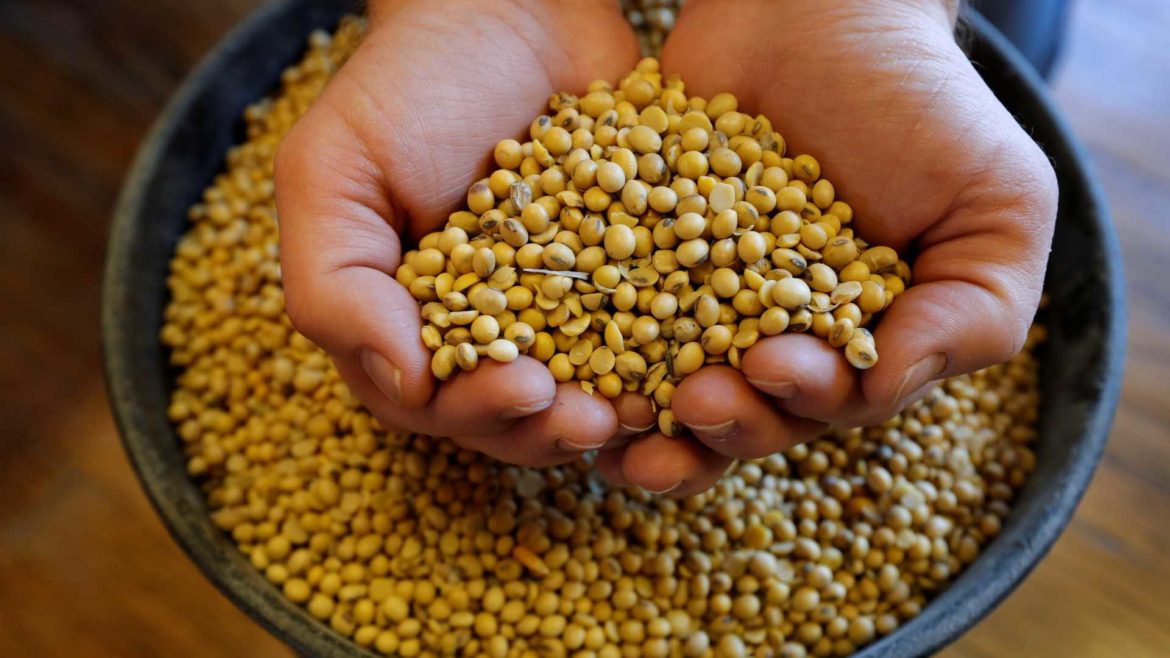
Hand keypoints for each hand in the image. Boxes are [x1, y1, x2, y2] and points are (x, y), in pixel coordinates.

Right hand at [275, 0, 644, 465]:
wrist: (508, 5)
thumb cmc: (406, 85)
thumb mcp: (333, 173)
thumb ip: (336, 287)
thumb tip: (403, 388)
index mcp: (412, 325)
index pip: (439, 402)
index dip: (482, 412)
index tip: (525, 391)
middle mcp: (492, 331)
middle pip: (520, 413)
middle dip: (555, 426)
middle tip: (593, 419)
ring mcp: (566, 306)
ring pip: (591, 388)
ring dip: (619, 409)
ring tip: (652, 408)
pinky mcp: (633, 273)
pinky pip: (659, 328)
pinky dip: (678, 353)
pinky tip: (705, 358)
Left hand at [597, 0, 1057, 494]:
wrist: (821, 5)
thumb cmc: (921, 100)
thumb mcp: (997, 200)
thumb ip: (979, 307)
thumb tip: (893, 386)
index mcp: (851, 342)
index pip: (827, 403)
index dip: (800, 401)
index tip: (776, 363)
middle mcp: (769, 335)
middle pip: (741, 411)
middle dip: (719, 421)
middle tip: (693, 400)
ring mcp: (693, 298)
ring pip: (663, 386)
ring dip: (641, 418)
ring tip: (615, 420)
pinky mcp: (631, 255)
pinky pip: (600, 311)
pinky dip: (580, 344)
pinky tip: (559, 361)